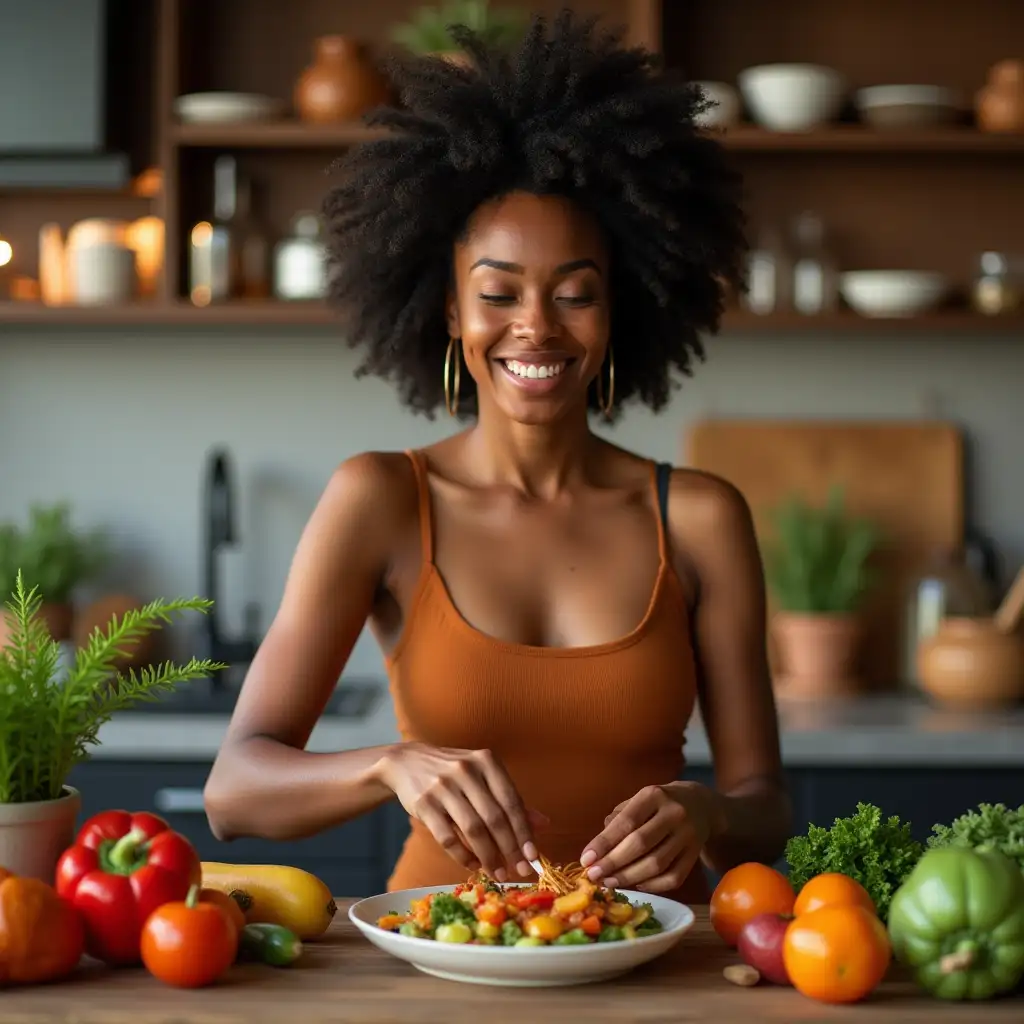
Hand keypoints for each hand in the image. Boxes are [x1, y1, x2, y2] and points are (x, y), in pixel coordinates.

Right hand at [378, 742, 544, 880]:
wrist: (406, 762)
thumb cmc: (453, 772)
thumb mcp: (483, 777)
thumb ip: (510, 800)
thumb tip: (543, 824)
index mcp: (486, 761)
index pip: (511, 801)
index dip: (524, 831)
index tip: (534, 856)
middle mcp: (466, 770)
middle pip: (494, 817)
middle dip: (510, 849)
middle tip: (520, 870)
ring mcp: (443, 786)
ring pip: (473, 829)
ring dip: (489, 856)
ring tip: (498, 873)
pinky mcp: (424, 803)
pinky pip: (447, 837)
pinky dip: (463, 856)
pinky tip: (473, 864)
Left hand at [579, 783, 717, 892]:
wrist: (701, 805)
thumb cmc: (659, 804)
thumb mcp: (639, 800)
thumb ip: (618, 819)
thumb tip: (598, 849)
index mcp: (654, 796)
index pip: (626, 822)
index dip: (604, 843)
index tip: (586, 859)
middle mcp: (674, 814)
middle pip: (641, 844)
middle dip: (613, 863)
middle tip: (594, 876)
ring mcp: (688, 835)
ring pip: (657, 864)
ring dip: (629, 877)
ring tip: (609, 882)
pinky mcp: (695, 855)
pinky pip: (673, 878)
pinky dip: (652, 886)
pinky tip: (636, 885)